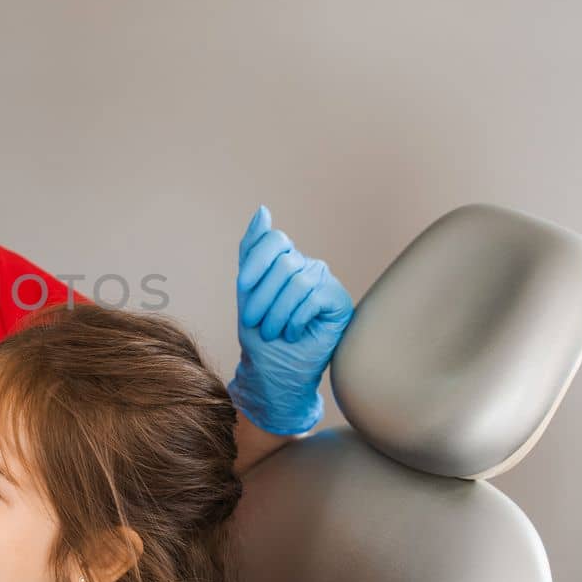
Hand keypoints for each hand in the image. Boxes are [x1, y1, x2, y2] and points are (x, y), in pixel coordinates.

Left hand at [228, 206, 354, 435]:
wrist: (275, 372)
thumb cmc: (260, 334)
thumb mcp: (247, 291)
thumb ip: (252, 250)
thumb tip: (263, 210)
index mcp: (285, 260)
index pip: (273, 241)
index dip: (256, 263)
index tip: (242, 288)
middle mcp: (307, 266)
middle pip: (283, 263)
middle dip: (262, 296)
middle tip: (256, 322)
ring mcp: (325, 282)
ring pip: (297, 282)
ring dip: (277, 313)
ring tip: (273, 332)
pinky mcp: (338, 302)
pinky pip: (314, 298)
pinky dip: (296, 319)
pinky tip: (293, 333)